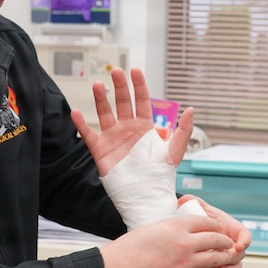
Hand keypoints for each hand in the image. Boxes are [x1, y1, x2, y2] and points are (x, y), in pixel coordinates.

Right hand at [71, 67, 192, 175]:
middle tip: (116, 71)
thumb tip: (191, 110)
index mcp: (144, 127)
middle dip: (119, 87)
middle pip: (122, 102)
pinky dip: (81, 124)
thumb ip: (183, 130)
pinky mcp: (101, 151)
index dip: (138, 86)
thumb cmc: (160, 175)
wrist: (145, 195)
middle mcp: (127, 129)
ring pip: (104, 114)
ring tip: (96, 84)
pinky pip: (89, 135)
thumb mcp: (175, 151)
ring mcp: (113, 138)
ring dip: (100, 99)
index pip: (141, 101)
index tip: (135, 71)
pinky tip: (76, 112)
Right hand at [99, 214, 244, 267]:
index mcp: (176, 226)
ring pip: (216, 259)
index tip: (220, 229)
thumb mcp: (154, 228)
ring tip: (227, 258)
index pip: (207, 222)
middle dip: (226, 242)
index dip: (217, 226)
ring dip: (224, 259)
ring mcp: (185, 263)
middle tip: (228, 244)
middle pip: (217, 240)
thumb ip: (173, 228)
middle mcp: (184, 243)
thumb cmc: (130, 248)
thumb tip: (186, 229)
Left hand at [180, 195, 250, 267]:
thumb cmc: (195, 219)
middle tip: (225, 260)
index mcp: (230, 229)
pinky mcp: (220, 266)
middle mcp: (230, 243)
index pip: (244, 234)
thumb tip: (185, 199)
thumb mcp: (195, 209)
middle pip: (241, 253)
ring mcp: (226, 255)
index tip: (239, 245)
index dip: (244, 240)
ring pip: (236, 265)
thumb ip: (192, 201)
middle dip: (235, 258)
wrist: (187, 232)